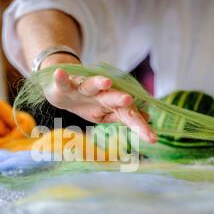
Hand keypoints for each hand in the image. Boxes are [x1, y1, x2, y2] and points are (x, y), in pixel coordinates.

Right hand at [42, 67, 156, 142]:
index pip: (128, 115)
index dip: (140, 127)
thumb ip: (122, 115)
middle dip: (120, 99)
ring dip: (98, 83)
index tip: (153, 139)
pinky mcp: (67, 85)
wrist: (65, 88)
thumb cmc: (88, 103)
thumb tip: (147, 117)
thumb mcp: (104, 113)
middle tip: (129, 100)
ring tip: (106, 82)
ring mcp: (83, 88)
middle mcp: (100, 94)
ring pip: (91, 85)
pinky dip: (62, 78)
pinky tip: (60, 74)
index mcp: (111, 104)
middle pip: (112, 98)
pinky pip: (64, 82)